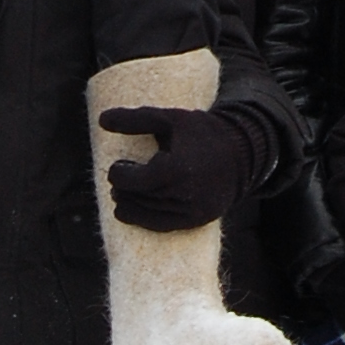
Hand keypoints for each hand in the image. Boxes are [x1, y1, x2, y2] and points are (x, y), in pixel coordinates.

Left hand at [102, 102, 272, 230]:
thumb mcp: (169, 119)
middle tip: (117, 180)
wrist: (242, 152)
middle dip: (123, 189)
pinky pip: (162, 225)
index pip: (134, 180)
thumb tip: (102, 119)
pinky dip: (143, 220)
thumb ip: (135, 119)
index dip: (119, 174)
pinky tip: (128, 212)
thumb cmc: (202, 132)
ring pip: (149, 213)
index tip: (116, 166)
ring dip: (130, 205)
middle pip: (140, 197)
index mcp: (176, 167)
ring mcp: (192, 210)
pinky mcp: (198, 220)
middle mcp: (185, 193)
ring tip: (120, 196)